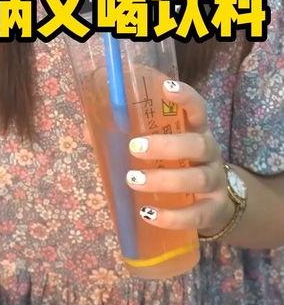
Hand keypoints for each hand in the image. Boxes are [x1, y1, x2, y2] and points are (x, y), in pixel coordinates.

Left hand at [125, 78, 233, 236]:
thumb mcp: (160, 148)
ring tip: (133, 180)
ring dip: (164, 179)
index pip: (197, 108)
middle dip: (167, 145)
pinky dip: (172, 217)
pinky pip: (196, 215)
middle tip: (134, 147)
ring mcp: (215, 182)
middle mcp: (210, 153)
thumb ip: (127, 137)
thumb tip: (88, 131)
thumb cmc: (177, 166)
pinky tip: (148, 213)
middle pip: (198, 144)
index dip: (185, 97)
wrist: (212, 205)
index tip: (167, 87)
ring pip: (197, 178)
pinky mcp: (213, 211)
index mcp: (195, 130)